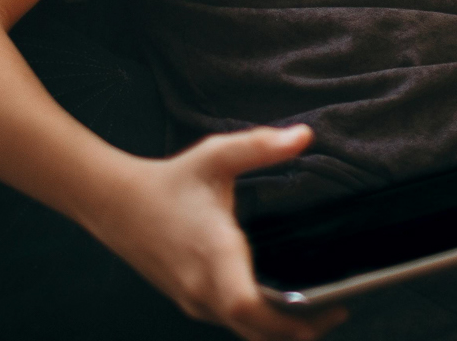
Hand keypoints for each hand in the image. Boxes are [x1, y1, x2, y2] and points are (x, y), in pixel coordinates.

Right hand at [85, 125, 345, 340]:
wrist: (117, 206)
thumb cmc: (171, 181)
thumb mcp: (216, 155)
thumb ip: (260, 146)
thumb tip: (304, 136)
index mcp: (213, 254)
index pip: (246, 305)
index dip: (286, 319)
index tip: (326, 310)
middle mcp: (203, 287)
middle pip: (255, 332)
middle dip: (298, 331)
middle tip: (338, 311)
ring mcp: (195, 301)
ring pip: (243, 333)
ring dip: (280, 331)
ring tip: (320, 311)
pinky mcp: (191, 302)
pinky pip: (231, 323)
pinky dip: (260, 324)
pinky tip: (283, 307)